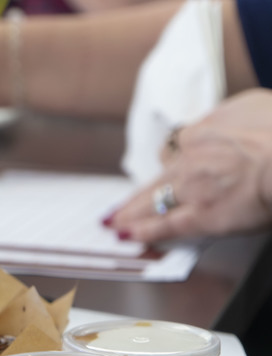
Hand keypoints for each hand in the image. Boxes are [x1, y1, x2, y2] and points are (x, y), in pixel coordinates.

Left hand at [107, 89, 271, 242]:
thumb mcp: (256, 105)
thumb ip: (236, 116)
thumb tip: (234, 122)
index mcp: (205, 130)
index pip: (179, 146)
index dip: (174, 160)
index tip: (168, 169)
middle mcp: (192, 157)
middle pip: (158, 175)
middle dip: (138, 193)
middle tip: (120, 205)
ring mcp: (193, 188)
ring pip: (152, 199)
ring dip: (130, 212)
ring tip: (114, 221)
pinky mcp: (201, 215)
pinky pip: (165, 225)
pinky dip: (143, 231)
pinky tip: (128, 235)